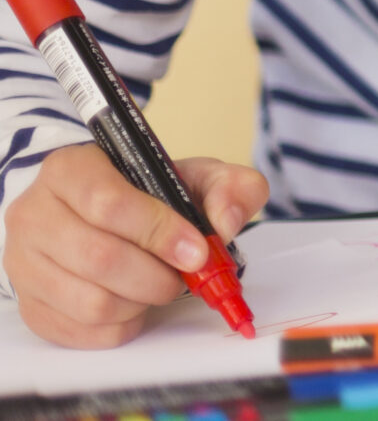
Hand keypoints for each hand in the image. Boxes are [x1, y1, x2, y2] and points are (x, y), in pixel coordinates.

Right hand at [2, 143, 265, 347]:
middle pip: (99, 258)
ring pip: (91, 302)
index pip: (108, 204)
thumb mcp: (196, 174)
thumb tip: (226, 222)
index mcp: (70, 169)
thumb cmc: (150, 193)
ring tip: (158, 285)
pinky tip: (135, 302)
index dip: (159, 232)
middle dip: (156, 275)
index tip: (197, 250)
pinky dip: (122, 324)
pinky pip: (81, 331)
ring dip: (140, 301)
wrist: (104, 212)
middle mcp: (35, 214)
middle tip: (183, 275)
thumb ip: (229, 187)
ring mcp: (24, 263)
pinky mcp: (30, 305)